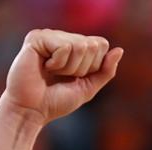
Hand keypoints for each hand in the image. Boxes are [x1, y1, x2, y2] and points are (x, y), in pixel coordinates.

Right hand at [0, 28, 123, 124]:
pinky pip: (64, 47)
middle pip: (92, 45)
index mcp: (74, 46)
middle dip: (81, 68)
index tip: (75, 78)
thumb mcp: (88, 87)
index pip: (101, 44)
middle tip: (61, 77)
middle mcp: (62, 37)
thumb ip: (105, 71)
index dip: (93, 66)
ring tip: (51, 73)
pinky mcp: (36, 38)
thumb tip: (119, 50)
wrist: (31, 111)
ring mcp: (49, 36)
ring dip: (69, 68)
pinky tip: (44, 67)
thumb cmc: (55, 101)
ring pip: (80, 45)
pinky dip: (58, 64)